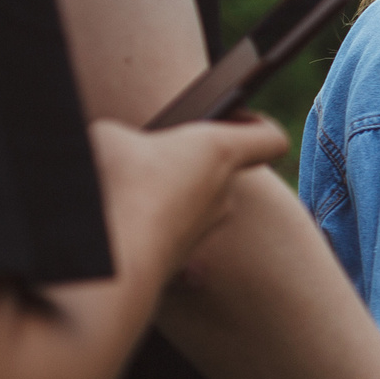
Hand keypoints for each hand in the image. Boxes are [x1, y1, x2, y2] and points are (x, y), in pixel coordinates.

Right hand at [88, 114, 290, 278]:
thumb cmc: (120, 187)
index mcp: (219, 152)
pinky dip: (150, 220)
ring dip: (167, 190)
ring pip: (193, 199)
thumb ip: (127, 135)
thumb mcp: (109, 136)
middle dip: (186, 157)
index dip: (256, 125)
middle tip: (148, 152)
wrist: (112, 262)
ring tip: (123, 186)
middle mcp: (223, 192)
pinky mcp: (183, 255)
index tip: (232, 116)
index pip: (270, 139)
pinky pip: (170, 227)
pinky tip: (117, 218)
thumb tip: (121, 148)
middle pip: (220, 167)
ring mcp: (206, 228)